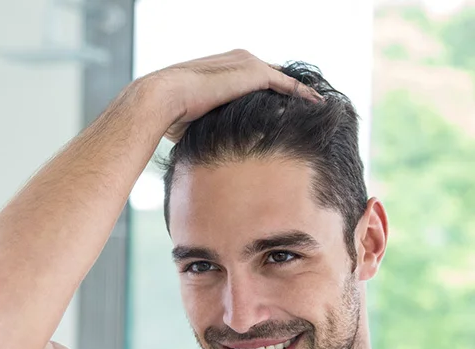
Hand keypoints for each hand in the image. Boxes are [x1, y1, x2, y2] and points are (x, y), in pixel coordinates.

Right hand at [141, 49, 322, 142]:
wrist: (163, 98)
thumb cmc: (169, 116)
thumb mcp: (192, 122)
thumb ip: (207, 129)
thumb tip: (208, 154)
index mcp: (223, 70)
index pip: (253, 82)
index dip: (268, 97)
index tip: (281, 110)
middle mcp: (238, 61)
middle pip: (273, 77)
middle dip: (289, 92)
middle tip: (308, 106)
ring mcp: (247, 64)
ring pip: (283, 80)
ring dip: (301, 93)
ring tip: (320, 106)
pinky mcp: (254, 73)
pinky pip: (287, 85)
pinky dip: (303, 94)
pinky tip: (318, 105)